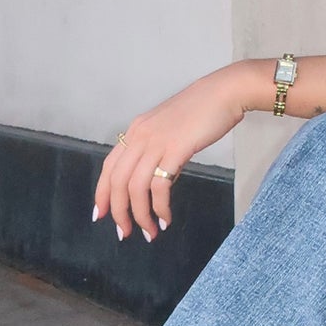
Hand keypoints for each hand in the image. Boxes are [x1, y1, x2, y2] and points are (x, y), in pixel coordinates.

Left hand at [95, 65, 254, 242]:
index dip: (101, 193)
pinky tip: (166, 217)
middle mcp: (140, 136)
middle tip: (125, 232)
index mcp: (136, 130)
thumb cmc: (202, 110)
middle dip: (119, 212)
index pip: (109, 167)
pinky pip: (160, 186)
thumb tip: (157, 179)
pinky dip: (160, 207)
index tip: (101, 214)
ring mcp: (156, 142)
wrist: (224, 92)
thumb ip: (158, 150)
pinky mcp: (175, 150)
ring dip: (140, 215)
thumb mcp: (169, 128)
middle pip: (117, 181)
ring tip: (150, 232)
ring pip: (136, 187)